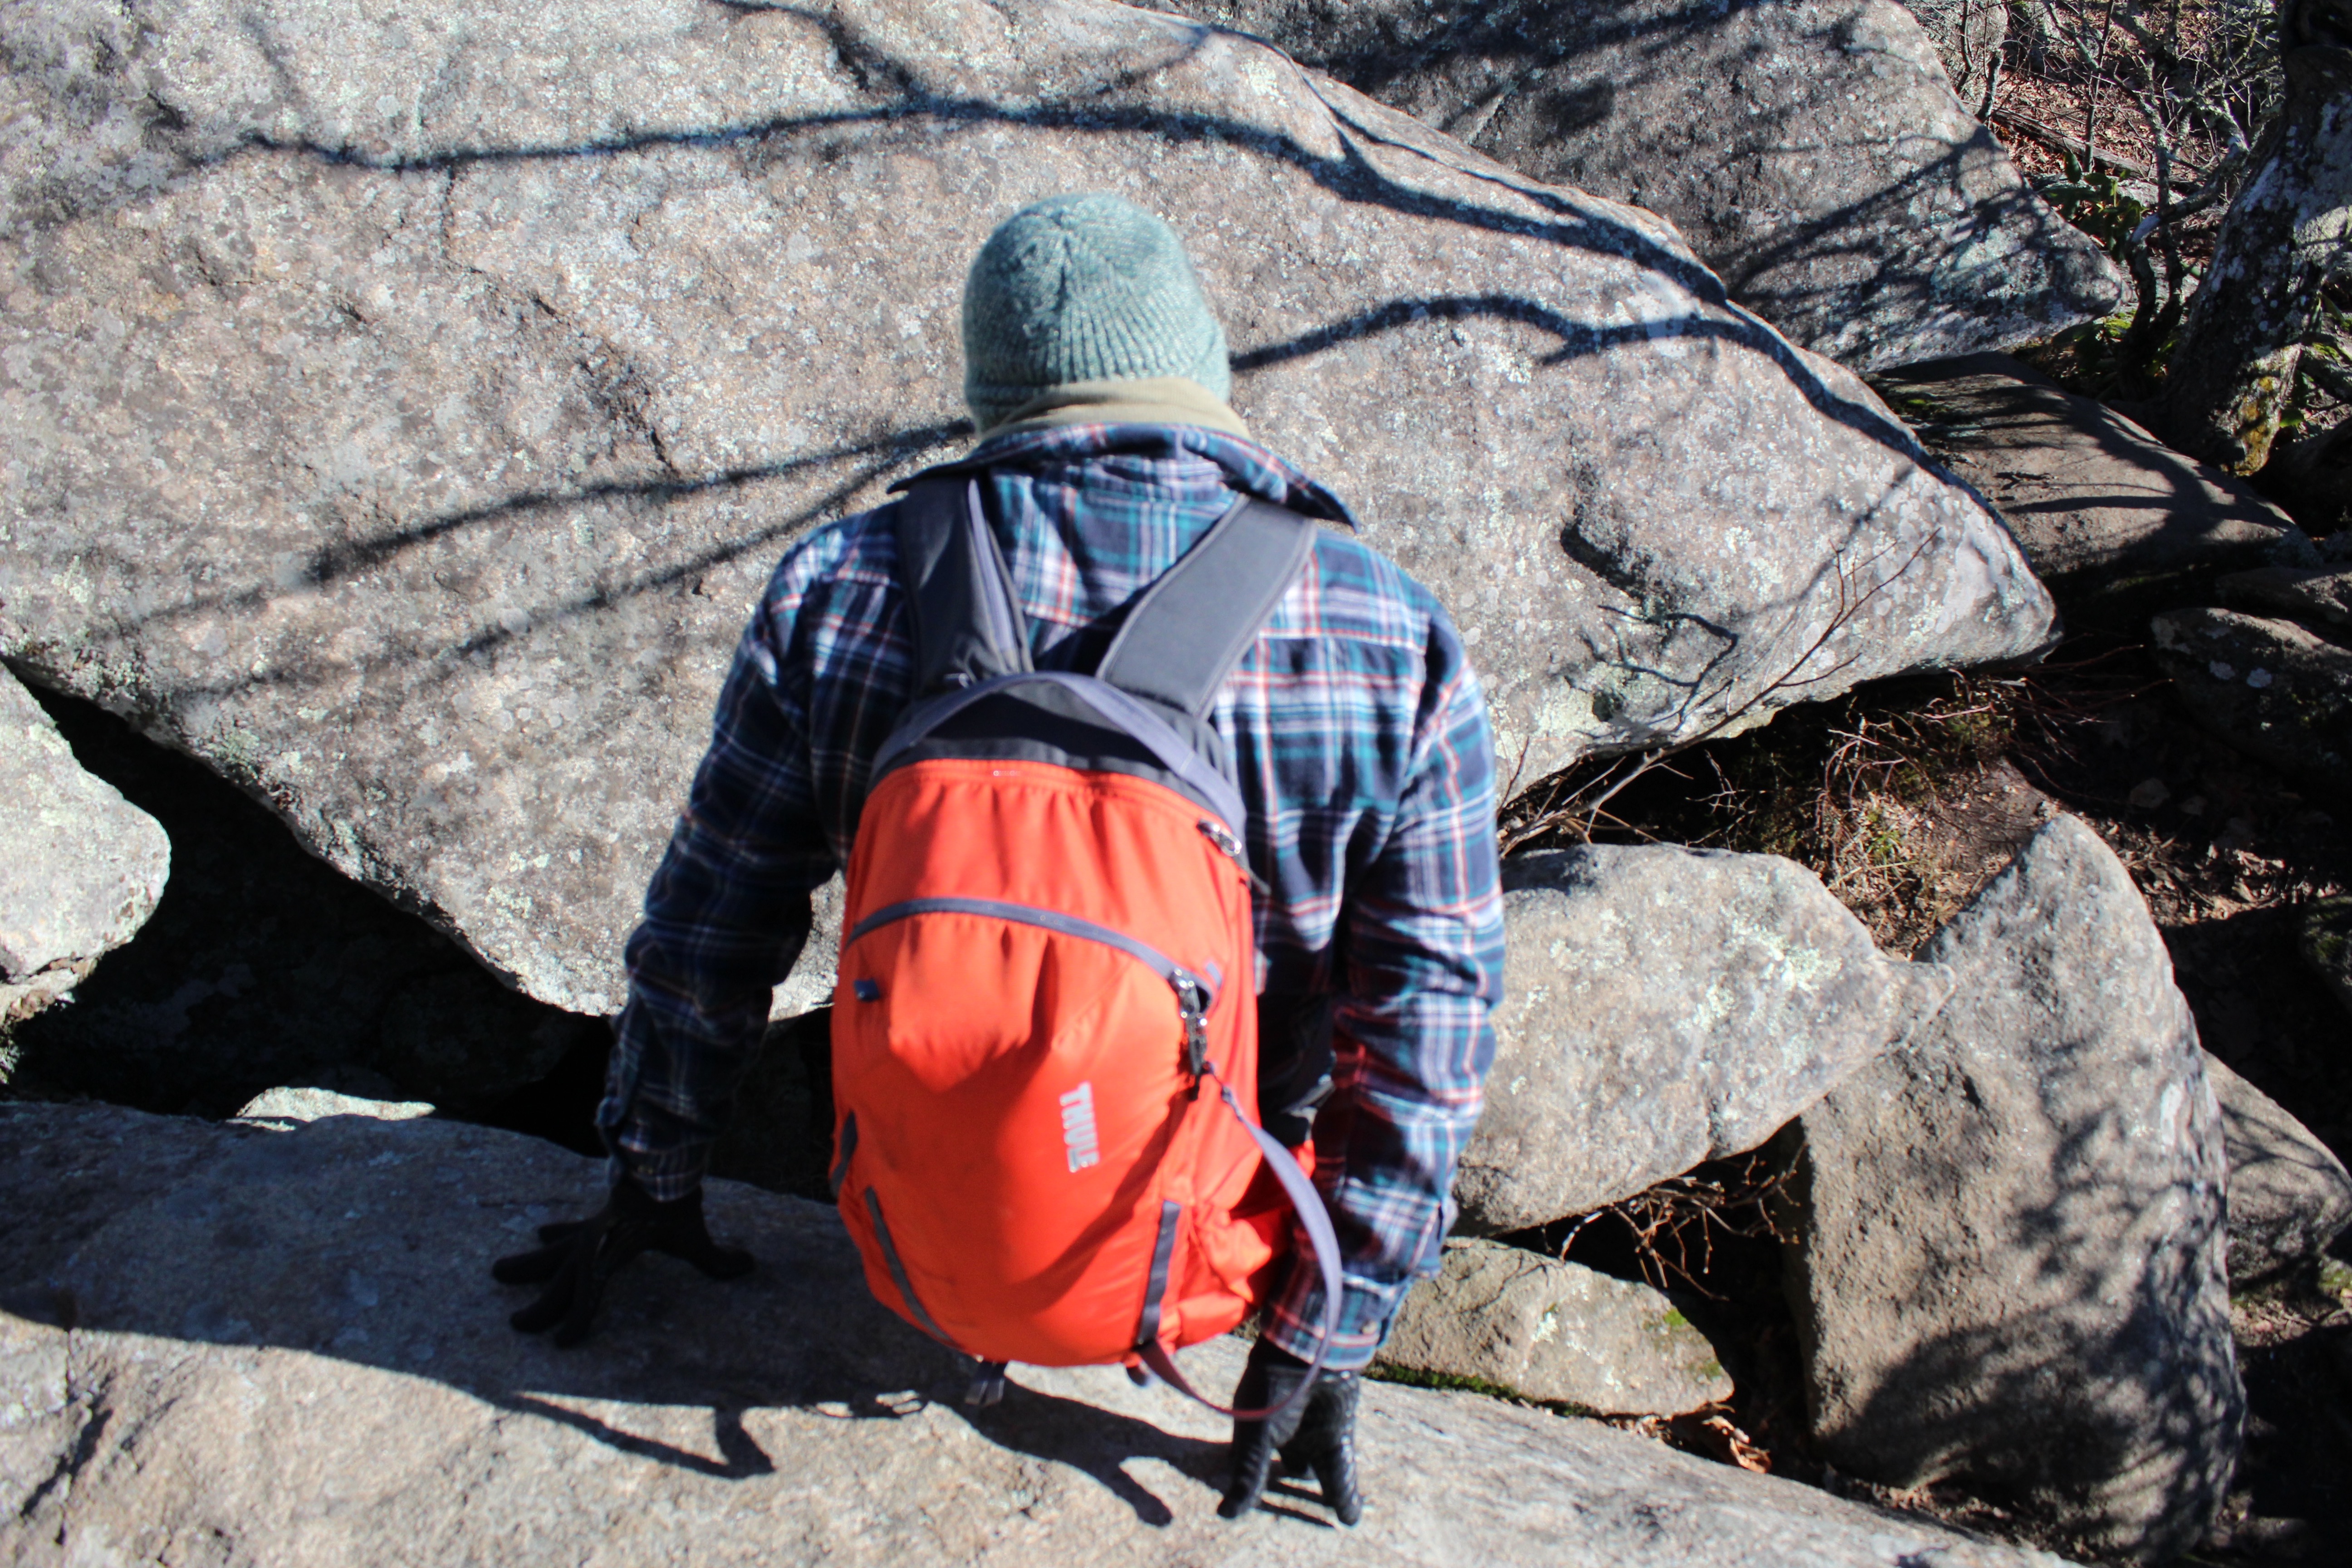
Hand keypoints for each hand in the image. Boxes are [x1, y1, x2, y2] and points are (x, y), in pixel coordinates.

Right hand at [490, 1174, 751, 1345]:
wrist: (662, 1162)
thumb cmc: (677, 1204)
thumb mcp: (695, 1235)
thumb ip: (717, 1256)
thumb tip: (748, 1265)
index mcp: (610, 1254)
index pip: (589, 1293)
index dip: (577, 1320)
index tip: (562, 1343)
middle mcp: (594, 1242)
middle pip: (562, 1279)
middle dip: (541, 1304)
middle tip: (515, 1323)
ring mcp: (592, 1228)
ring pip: (554, 1252)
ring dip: (529, 1264)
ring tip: (498, 1271)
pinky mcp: (598, 1216)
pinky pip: (572, 1229)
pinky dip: (558, 1234)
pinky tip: (542, 1236)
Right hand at [1218, 1337, 1363, 1525]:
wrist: (1309, 1353)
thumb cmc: (1271, 1393)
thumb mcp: (1255, 1436)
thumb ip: (1248, 1475)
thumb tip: (1225, 1515)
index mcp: (1257, 1435)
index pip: (1253, 1470)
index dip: (1249, 1491)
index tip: (1242, 1516)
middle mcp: (1286, 1437)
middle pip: (1290, 1472)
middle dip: (1293, 1496)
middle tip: (1298, 1525)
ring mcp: (1313, 1436)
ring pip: (1320, 1475)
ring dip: (1328, 1499)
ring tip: (1335, 1524)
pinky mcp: (1338, 1435)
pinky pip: (1342, 1471)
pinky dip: (1346, 1494)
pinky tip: (1349, 1519)